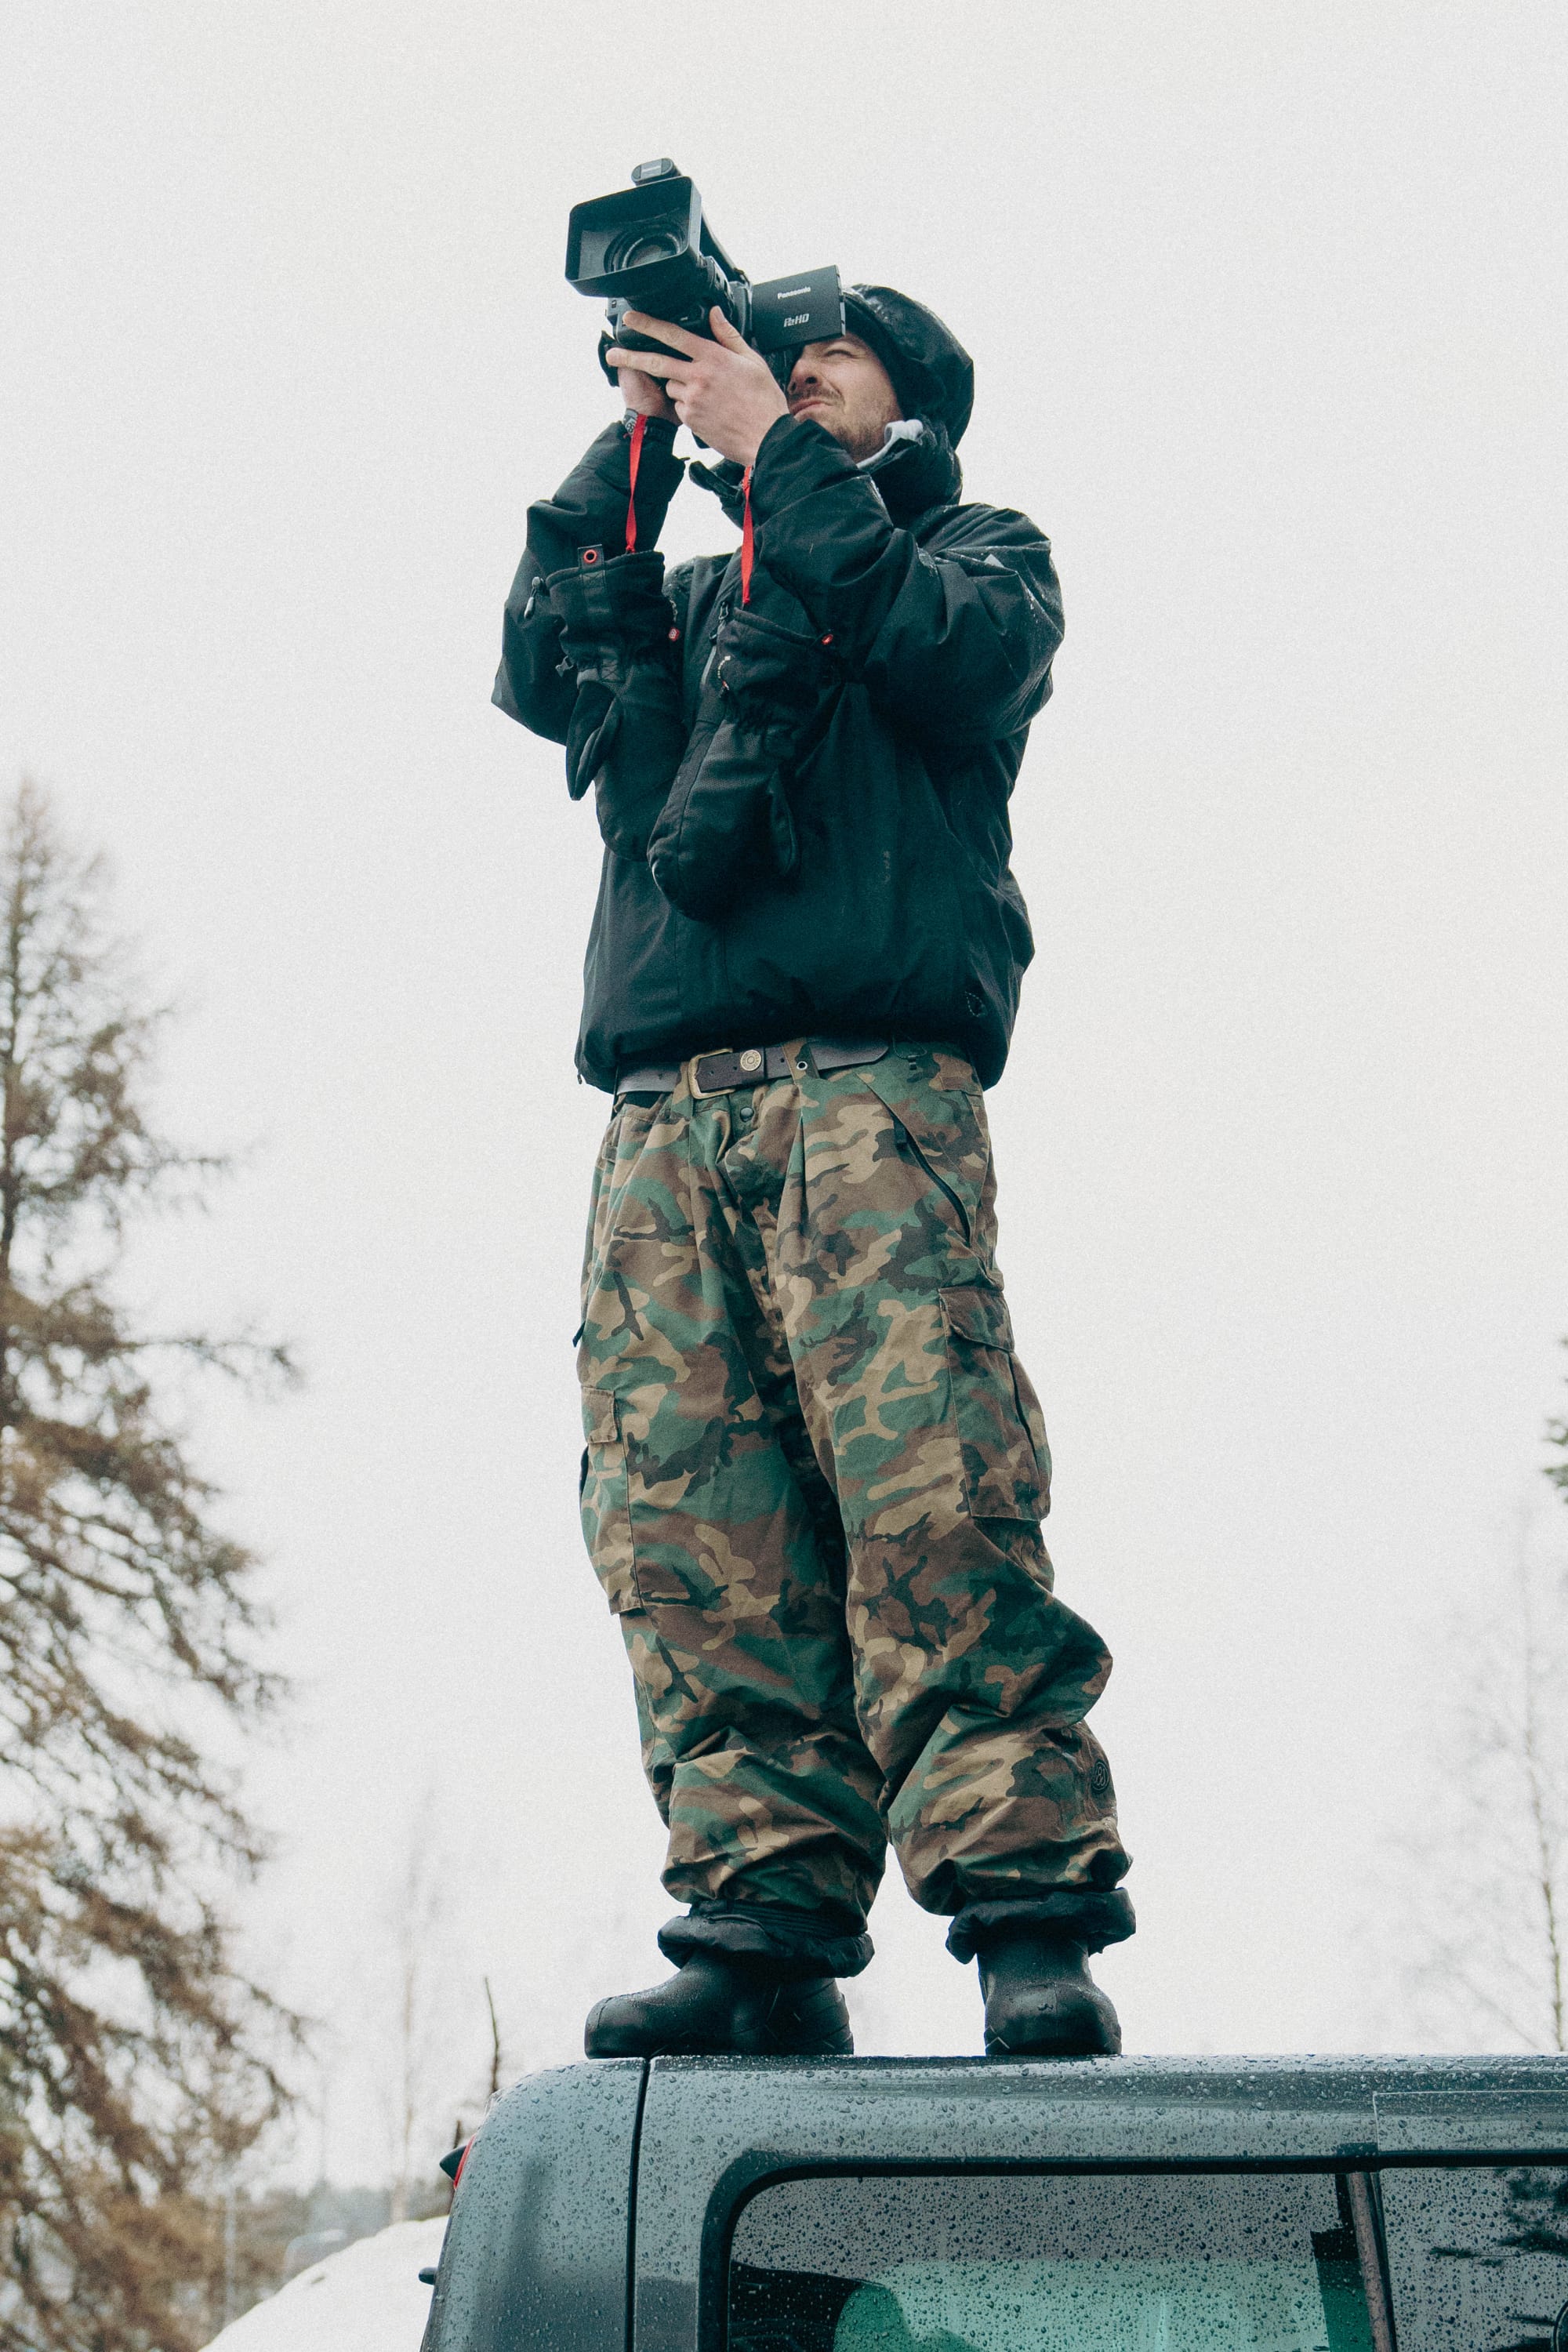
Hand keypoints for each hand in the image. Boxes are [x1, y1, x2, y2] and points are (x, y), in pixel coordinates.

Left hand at [605, 308, 788, 466]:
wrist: (766, 439)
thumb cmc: (763, 402)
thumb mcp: (752, 361)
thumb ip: (729, 336)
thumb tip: (715, 314)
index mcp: (713, 358)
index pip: (674, 335)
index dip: (649, 325)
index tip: (632, 320)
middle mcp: (699, 377)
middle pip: (657, 362)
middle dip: (631, 357)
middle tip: (614, 352)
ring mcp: (692, 400)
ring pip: (671, 386)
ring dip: (678, 385)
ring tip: (706, 393)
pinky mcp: (691, 420)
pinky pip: (680, 407)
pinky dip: (688, 405)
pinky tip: (709, 409)